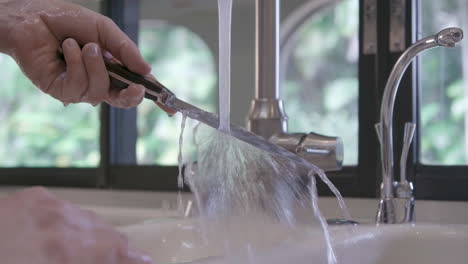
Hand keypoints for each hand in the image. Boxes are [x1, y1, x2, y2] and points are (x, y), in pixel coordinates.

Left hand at [0, 187, 152, 263]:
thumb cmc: (4, 257)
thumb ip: (79, 260)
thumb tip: (104, 257)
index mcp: (66, 250)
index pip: (118, 253)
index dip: (137, 260)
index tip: (147, 262)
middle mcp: (64, 225)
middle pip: (111, 237)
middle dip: (122, 252)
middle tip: (130, 260)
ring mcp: (51, 208)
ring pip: (93, 221)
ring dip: (102, 238)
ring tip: (101, 251)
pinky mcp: (37, 198)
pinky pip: (71, 210)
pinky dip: (78, 224)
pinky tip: (71, 234)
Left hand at [2, 0, 150, 107]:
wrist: (33, 16)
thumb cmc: (68, 20)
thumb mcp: (104, 29)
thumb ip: (126, 50)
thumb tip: (147, 71)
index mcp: (112, 67)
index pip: (135, 85)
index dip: (153, 97)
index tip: (169, 106)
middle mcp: (97, 80)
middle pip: (122, 101)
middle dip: (131, 96)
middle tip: (136, 87)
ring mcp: (79, 87)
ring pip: (99, 91)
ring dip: (95, 65)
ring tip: (85, 45)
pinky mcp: (60, 90)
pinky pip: (78, 86)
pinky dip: (76, 63)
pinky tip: (67, 49)